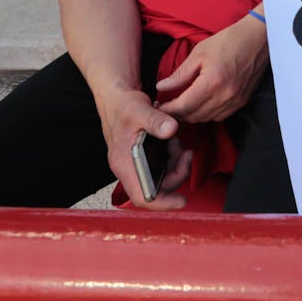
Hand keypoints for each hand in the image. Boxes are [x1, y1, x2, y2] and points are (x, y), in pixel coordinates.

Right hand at [98, 87, 191, 209]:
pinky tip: (173, 139)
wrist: (116, 97)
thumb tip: (171, 130)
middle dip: (177, 173)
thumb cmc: (121, 105)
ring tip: (177, 141)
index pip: (141, 196)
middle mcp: (129, 168)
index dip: (161, 203)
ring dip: (176, 162)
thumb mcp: (139, 109)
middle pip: (157, 187)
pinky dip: (172, 155)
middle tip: (185, 153)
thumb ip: (155, 120)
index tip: (181, 201)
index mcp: (123, 163)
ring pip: (162, 175)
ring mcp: (136, 163)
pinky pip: (162, 164)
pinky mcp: (144, 156)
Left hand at [156, 15, 270, 123]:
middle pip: (194, 116)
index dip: (168, 108)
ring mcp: (235, 101)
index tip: (159, 105)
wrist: (258, 38)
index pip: (183, 106)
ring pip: (206, 119)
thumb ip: (180, 74)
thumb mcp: (199, 53)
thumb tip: (162, 86)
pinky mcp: (242, 101)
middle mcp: (224, 96)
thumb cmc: (229, 41)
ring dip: (192, 115)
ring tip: (182, 105)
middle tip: (168, 105)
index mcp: (211, 83)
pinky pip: (220, 116)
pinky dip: (207, 114)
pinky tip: (201, 104)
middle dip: (178, 114)